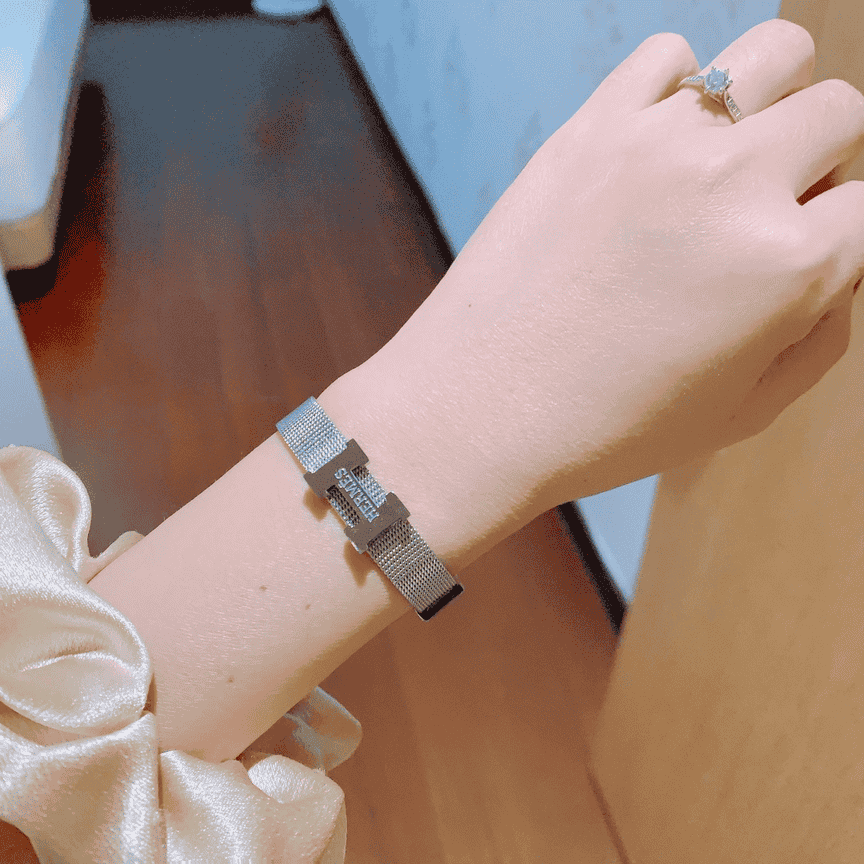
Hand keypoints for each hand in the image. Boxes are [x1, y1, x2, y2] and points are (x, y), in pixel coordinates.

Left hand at [365, 18, 863, 509]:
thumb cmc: (607, 429)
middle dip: (819, 164)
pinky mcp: (590, 127)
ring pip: (773, 56)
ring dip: (772, 101)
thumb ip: (821, 333)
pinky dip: (678, 90)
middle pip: (839, 115)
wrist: (480, 409)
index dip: (841, 237)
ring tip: (725, 159)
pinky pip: (667, 56)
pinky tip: (653, 148)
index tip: (799, 258)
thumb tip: (840, 260)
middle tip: (765, 211)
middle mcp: (734, 185)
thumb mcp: (743, 413)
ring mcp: (658, 143)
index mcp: (790, 265)